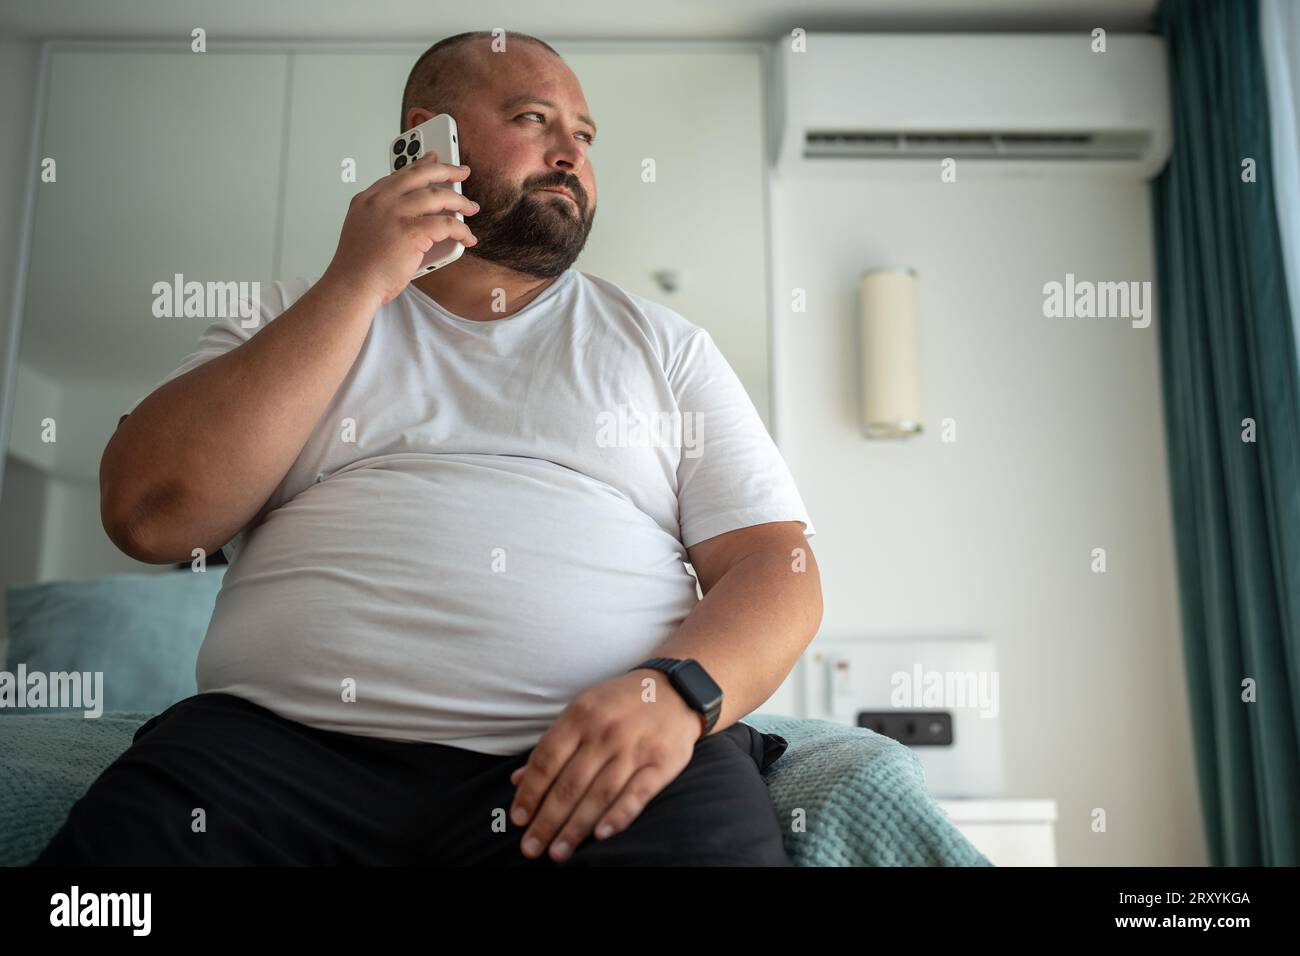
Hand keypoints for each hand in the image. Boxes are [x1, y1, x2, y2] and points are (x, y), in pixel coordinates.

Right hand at [323, 150, 479, 306]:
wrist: (352, 285)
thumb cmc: (358, 267)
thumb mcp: (362, 229)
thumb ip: (383, 216)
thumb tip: (415, 215)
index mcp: (368, 199)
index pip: (400, 174)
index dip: (420, 165)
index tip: (434, 159)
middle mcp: (381, 201)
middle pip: (420, 174)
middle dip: (446, 170)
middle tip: (461, 171)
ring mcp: (396, 214)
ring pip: (438, 196)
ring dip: (459, 200)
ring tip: (471, 207)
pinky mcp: (412, 232)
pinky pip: (447, 224)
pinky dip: (462, 230)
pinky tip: (467, 237)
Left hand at [508, 668, 704, 862]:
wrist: (676, 690)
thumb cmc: (620, 703)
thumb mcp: (583, 709)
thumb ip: (552, 745)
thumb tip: (517, 780)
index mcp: (580, 715)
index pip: (547, 760)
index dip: (529, 793)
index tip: (518, 819)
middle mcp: (605, 732)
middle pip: (569, 784)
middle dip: (546, 821)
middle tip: (530, 848)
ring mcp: (634, 748)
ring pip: (599, 795)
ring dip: (575, 828)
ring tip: (558, 853)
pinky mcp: (661, 763)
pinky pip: (636, 795)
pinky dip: (617, 816)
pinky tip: (599, 836)